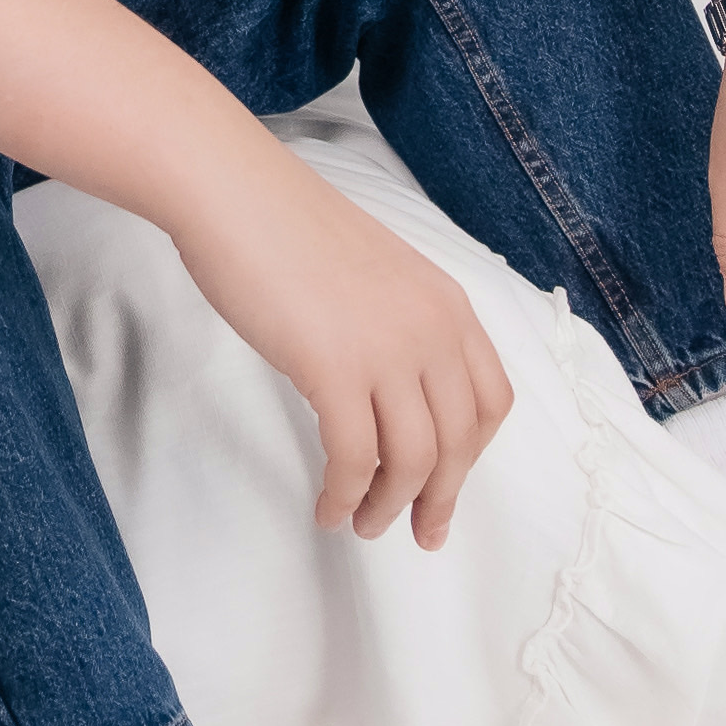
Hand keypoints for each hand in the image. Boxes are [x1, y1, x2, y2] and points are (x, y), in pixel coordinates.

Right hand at [172, 140, 516, 546]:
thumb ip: (400, 326)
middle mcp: (431, 328)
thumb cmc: (286, 227)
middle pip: (459, 442)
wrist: (234, 192)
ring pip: (412, 461)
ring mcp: (386, 349)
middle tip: (417, 533)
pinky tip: (327, 507)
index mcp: (446, 303)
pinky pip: (353, 458)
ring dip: (389, 506)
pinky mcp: (334, 368)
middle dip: (439, 498)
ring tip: (362, 524)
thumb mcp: (376, 274)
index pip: (491, 399)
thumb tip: (394, 395)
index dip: (473, 455)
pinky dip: (344, 494)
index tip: (447, 486)